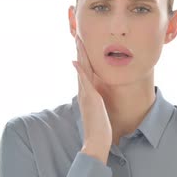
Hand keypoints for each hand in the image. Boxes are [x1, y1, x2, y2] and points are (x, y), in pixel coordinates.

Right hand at [72, 34, 111, 163]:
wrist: (96, 141)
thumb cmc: (100, 128)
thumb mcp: (99, 110)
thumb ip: (96, 101)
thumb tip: (97, 95)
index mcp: (87, 93)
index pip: (84, 71)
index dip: (83, 57)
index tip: (82, 44)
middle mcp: (84, 92)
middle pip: (81, 66)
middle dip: (80, 50)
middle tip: (77, 35)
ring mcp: (86, 95)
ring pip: (82, 70)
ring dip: (79, 54)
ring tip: (78, 40)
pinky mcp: (91, 99)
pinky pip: (84, 82)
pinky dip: (80, 71)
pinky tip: (77, 61)